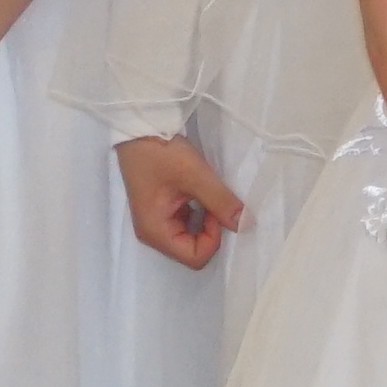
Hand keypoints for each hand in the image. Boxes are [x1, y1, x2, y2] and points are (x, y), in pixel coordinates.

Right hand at [115, 135, 248, 273]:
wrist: (140, 128)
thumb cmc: (162, 152)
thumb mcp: (195, 175)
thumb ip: (221, 201)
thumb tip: (246, 224)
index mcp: (155, 232)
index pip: (194, 257)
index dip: (213, 238)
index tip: (217, 209)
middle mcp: (153, 233)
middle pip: (193, 250)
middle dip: (211, 230)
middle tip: (215, 200)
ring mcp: (157, 222)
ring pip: (192, 237)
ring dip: (207, 220)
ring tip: (208, 194)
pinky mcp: (162, 210)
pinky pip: (187, 223)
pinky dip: (200, 213)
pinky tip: (201, 192)